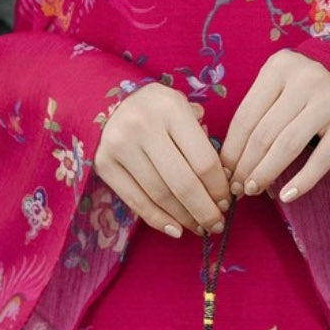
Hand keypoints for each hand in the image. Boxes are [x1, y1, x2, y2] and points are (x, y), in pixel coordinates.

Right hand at [94, 83, 230, 237]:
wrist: (102, 99)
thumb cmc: (156, 109)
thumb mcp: (182, 108)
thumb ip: (201, 138)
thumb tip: (221, 179)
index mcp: (171, 109)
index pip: (204, 160)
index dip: (218, 189)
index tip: (226, 203)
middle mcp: (143, 126)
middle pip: (183, 183)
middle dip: (204, 211)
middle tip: (216, 225)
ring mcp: (120, 146)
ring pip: (160, 195)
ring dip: (184, 218)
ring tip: (199, 227)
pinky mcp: (104, 164)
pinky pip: (135, 201)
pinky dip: (158, 220)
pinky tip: (175, 229)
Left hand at [220, 51, 329, 204]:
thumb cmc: (300, 85)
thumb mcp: (276, 83)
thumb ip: (256, 111)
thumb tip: (230, 160)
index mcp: (279, 68)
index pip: (246, 117)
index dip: (232, 149)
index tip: (224, 172)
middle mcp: (306, 80)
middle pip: (265, 133)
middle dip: (246, 165)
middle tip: (237, 187)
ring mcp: (329, 101)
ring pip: (288, 146)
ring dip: (266, 173)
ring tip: (253, 189)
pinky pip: (321, 159)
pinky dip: (303, 181)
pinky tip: (286, 195)